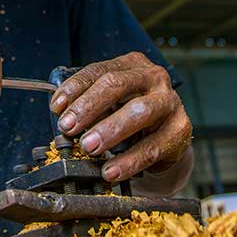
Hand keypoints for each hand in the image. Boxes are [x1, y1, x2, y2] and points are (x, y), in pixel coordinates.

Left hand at [49, 52, 191, 182]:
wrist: (167, 139)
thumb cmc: (131, 116)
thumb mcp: (111, 104)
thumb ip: (89, 105)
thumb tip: (62, 117)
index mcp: (132, 65)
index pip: (99, 70)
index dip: (75, 88)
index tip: (56, 108)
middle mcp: (154, 77)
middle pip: (117, 85)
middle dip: (89, 107)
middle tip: (68, 127)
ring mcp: (170, 102)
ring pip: (138, 112)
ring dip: (109, 130)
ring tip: (88, 147)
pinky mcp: (180, 129)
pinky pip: (152, 147)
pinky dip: (128, 161)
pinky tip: (110, 171)